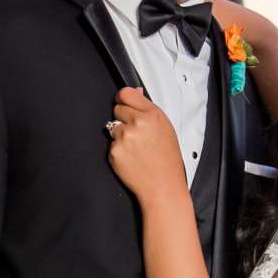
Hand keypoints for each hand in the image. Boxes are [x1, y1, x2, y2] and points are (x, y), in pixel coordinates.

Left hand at [106, 87, 185, 201]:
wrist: (162, 185)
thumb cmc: (167, 159)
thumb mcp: (165, 128)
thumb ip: (147, 108)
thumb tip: (136, 91)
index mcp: (152, 115)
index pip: (126, 93)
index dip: (123, 99)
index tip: (123, 104)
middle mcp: (138, 123)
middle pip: (117, 109)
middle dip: (123, 118)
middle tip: (137, 134)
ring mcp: (124, 137)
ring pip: (112, 127)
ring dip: (120, 135)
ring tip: (136, 148)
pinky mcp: (115, 150)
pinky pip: (111, 144)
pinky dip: (118, 150)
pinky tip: (131, 157)